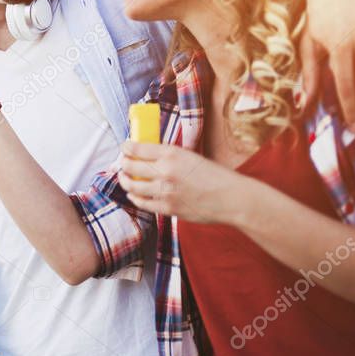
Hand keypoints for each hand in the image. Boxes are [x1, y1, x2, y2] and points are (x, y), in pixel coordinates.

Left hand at [116, 141, 252, 224]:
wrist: (231, 198)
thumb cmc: (215, 176)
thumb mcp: (191, 157)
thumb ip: (170, 156)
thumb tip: (150, 155)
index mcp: (172, 153)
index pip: (138, 148)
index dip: (126, 148)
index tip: (125, 148)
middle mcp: (165, 171)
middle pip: (130, 166)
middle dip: (123, 164)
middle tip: (123, 164)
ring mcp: (165, 191)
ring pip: (133, 186)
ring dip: (125, 181)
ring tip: (125, 179)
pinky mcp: (167, 208)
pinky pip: (142, 203)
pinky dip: (135, 198)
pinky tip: (135, 195)